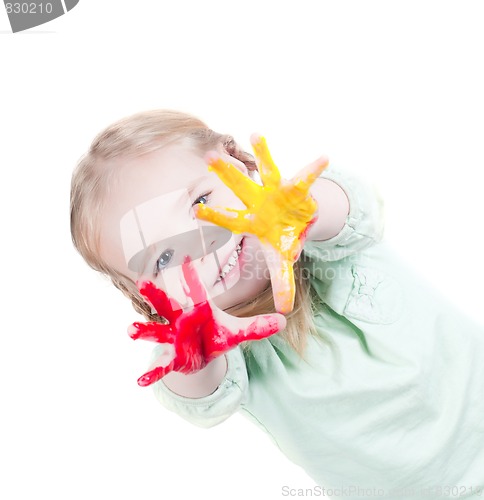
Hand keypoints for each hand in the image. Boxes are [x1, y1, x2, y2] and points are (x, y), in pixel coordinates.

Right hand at [128, 258, 285, 386]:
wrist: (203, 354)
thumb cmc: (217, 335)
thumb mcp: (239, 332)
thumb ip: (259, 327)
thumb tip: (283, 321)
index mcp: (199, 309)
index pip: (196, 290)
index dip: (191, 275)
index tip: (186, 257)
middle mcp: (182, 320)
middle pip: (168, 305)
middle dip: (156, 295)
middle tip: (142, 282)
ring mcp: (174, 338)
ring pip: (157, 332)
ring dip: (145, 331)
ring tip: (130, 330)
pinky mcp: (173, 357)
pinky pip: (162, 365)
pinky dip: (152, 372)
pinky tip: (141, 381)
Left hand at [195, 134, 327, 313]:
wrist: (296, 223)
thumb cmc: (282, 239)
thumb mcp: (281, 261)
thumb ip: (282, 282)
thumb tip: (284, 310)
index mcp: (252, 221)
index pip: (229, 219)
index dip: (213, 216)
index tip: (195, 210)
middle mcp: (259, 202)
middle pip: (240, 187)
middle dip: (226, 173)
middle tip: (210, 158)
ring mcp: (276, 192)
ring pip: (267, 171)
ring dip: (263, 154)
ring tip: (256, 133)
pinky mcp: (296, 187)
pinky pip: (305, 176)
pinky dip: (314, 169)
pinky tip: (324, 158)